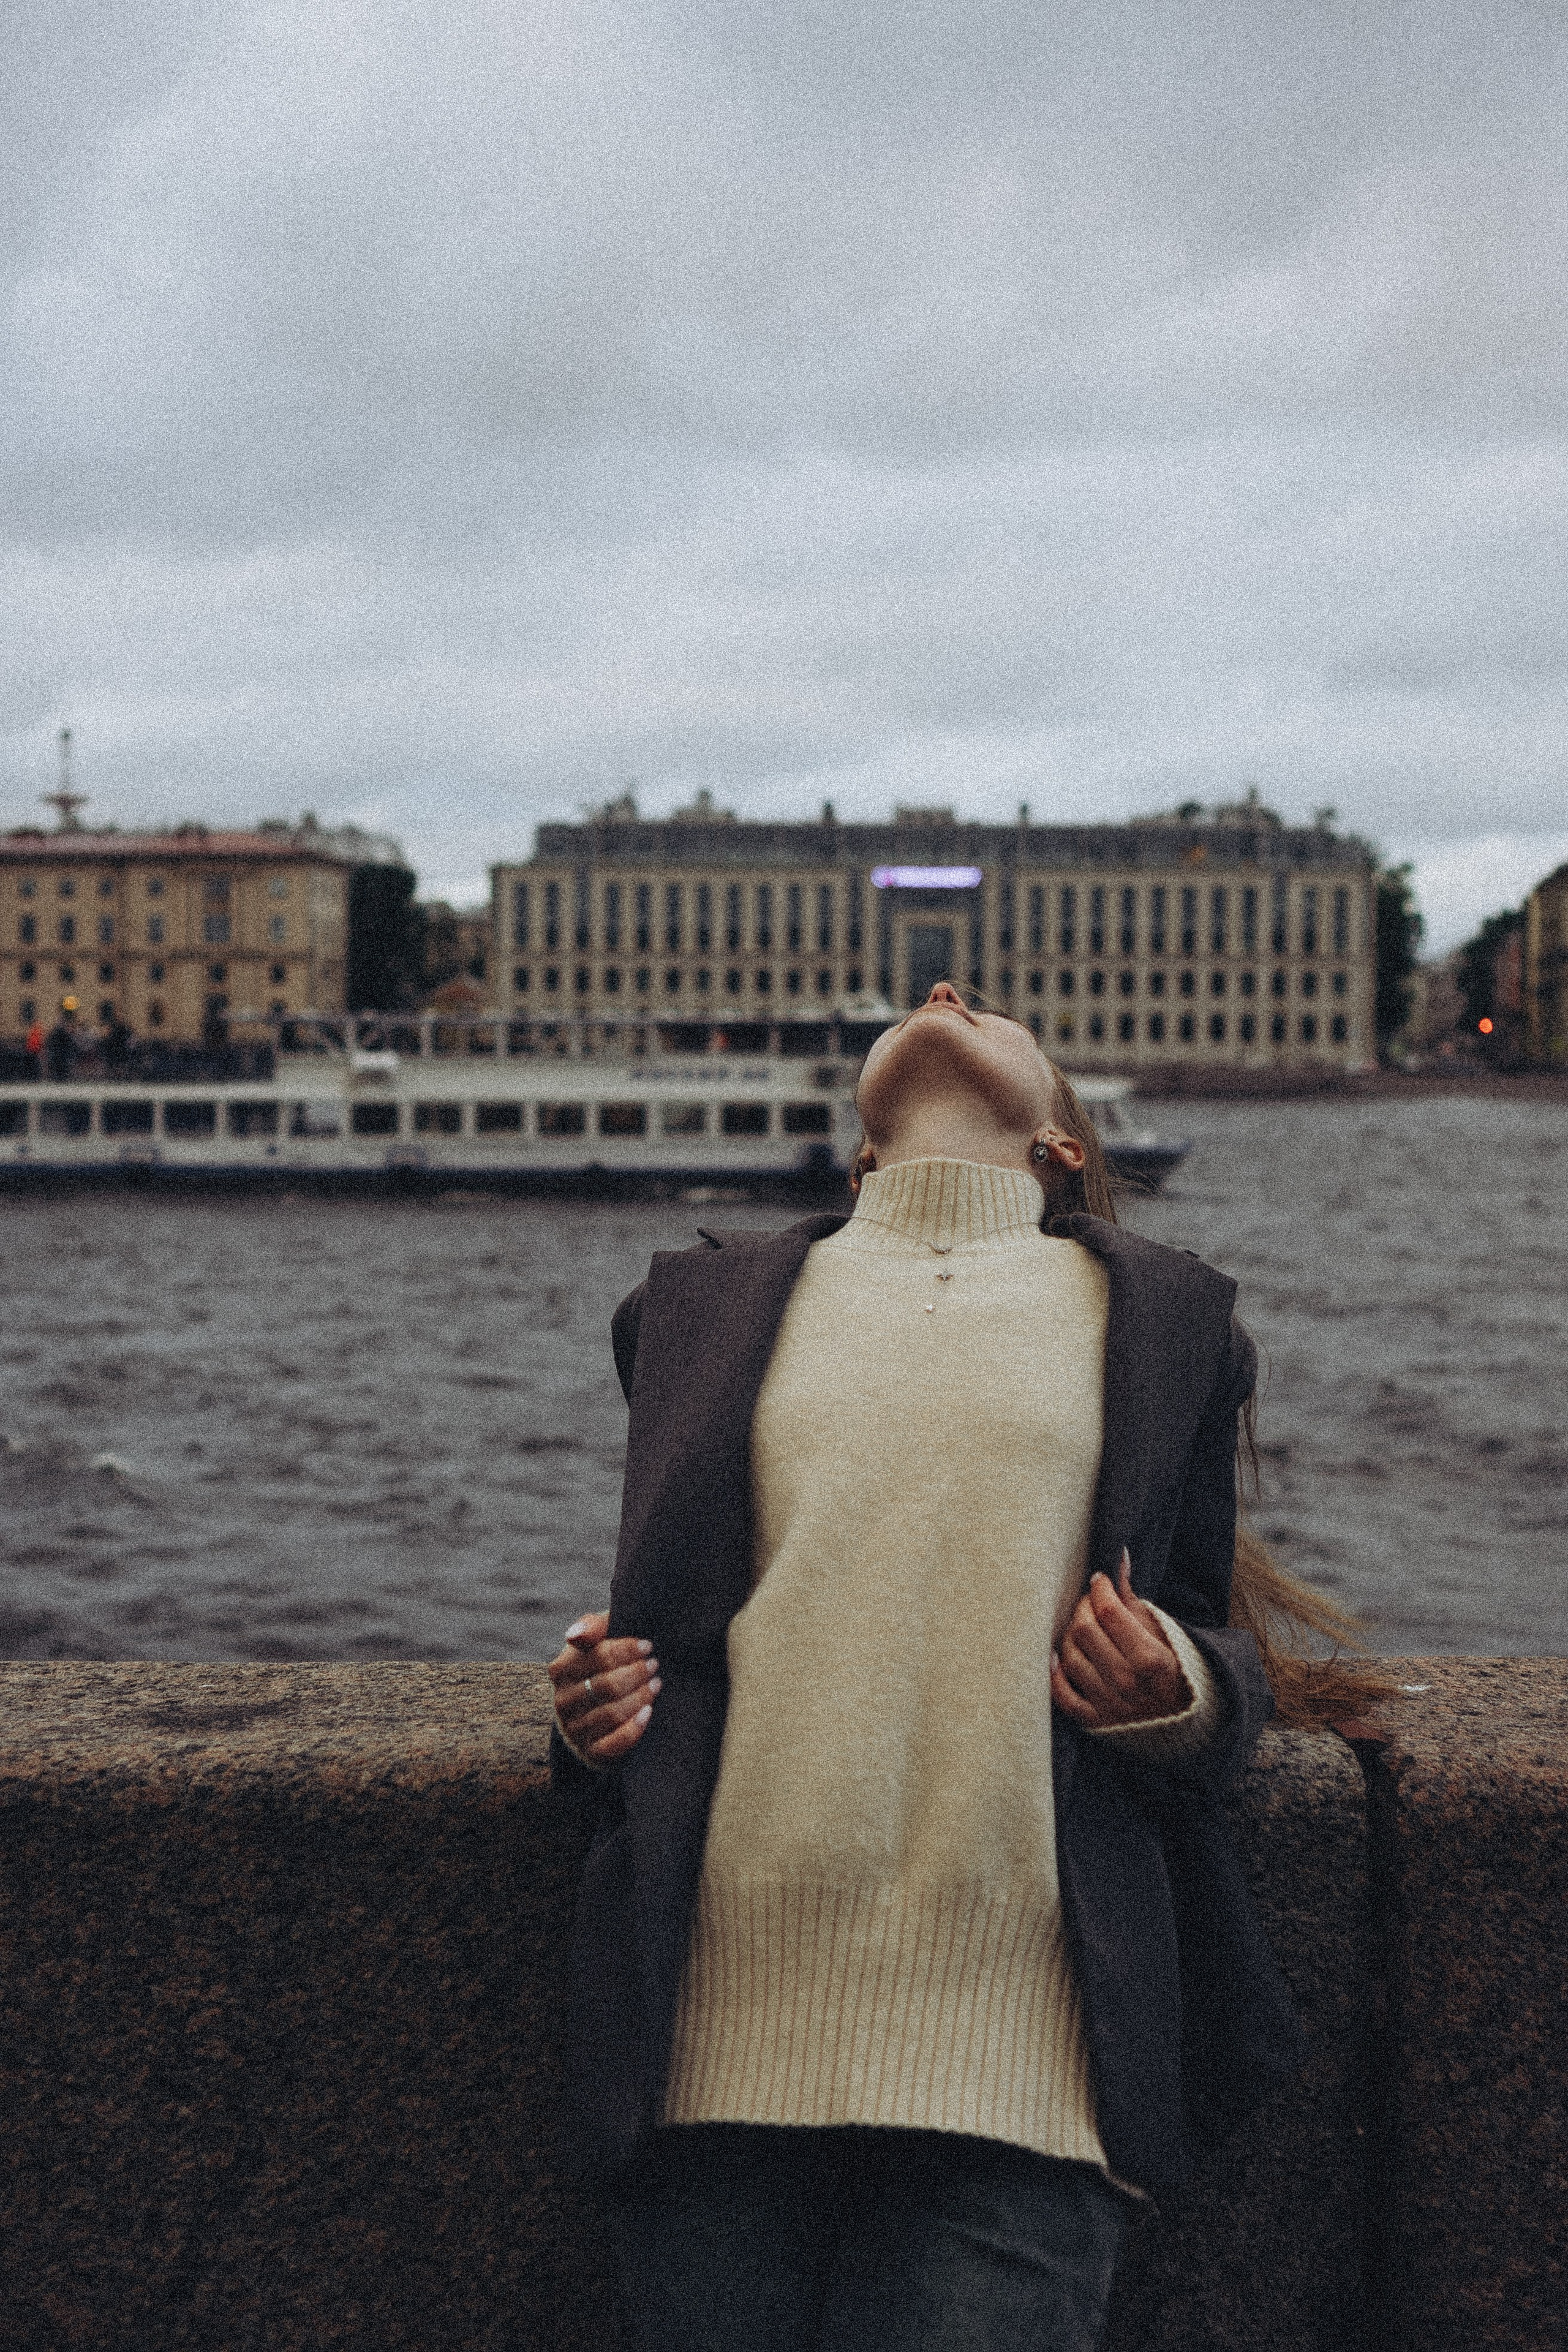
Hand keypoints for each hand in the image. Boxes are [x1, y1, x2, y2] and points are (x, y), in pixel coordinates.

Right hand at [548, 1610, 660, 1763]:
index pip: (599, 1656)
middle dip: (636, 1673)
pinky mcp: (592, 1750)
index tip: (647, 1646)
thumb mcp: (598, 1640)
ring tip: (656, 1684)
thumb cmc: (601, 1664)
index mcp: (560, 1670)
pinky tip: (649, 1712)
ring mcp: (576, 1728)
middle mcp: (563, 1701)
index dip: (627, 1650)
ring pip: (612, 1713)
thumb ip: (591, 1627)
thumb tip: (575, 1635)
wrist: (595, 1706)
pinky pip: (614, 1743)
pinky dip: (634, 1728)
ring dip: (640, 1697)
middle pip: (608, 1685)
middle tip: (654, 1665)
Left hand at [1051, 1551, 1188, 1728]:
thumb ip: (1130, 1597)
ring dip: (1069, 1636)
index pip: (1108, 1613)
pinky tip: (1056, 1657)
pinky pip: (1063, 1696)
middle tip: (1089, 1603)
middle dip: (1083, 1608)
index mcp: (1151, 1659)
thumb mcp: (1158, 1629)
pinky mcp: (1096, 1721)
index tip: (1100, 1582)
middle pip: (1084, 1632)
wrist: (1183, 1716)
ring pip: (1070, 1658)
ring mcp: (1110, 1705)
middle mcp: (1129, 1684)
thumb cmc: (1170, 1664)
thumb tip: (1117, 1557)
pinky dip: (1056, 1675)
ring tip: (1080, 1627)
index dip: (1099, 1590)